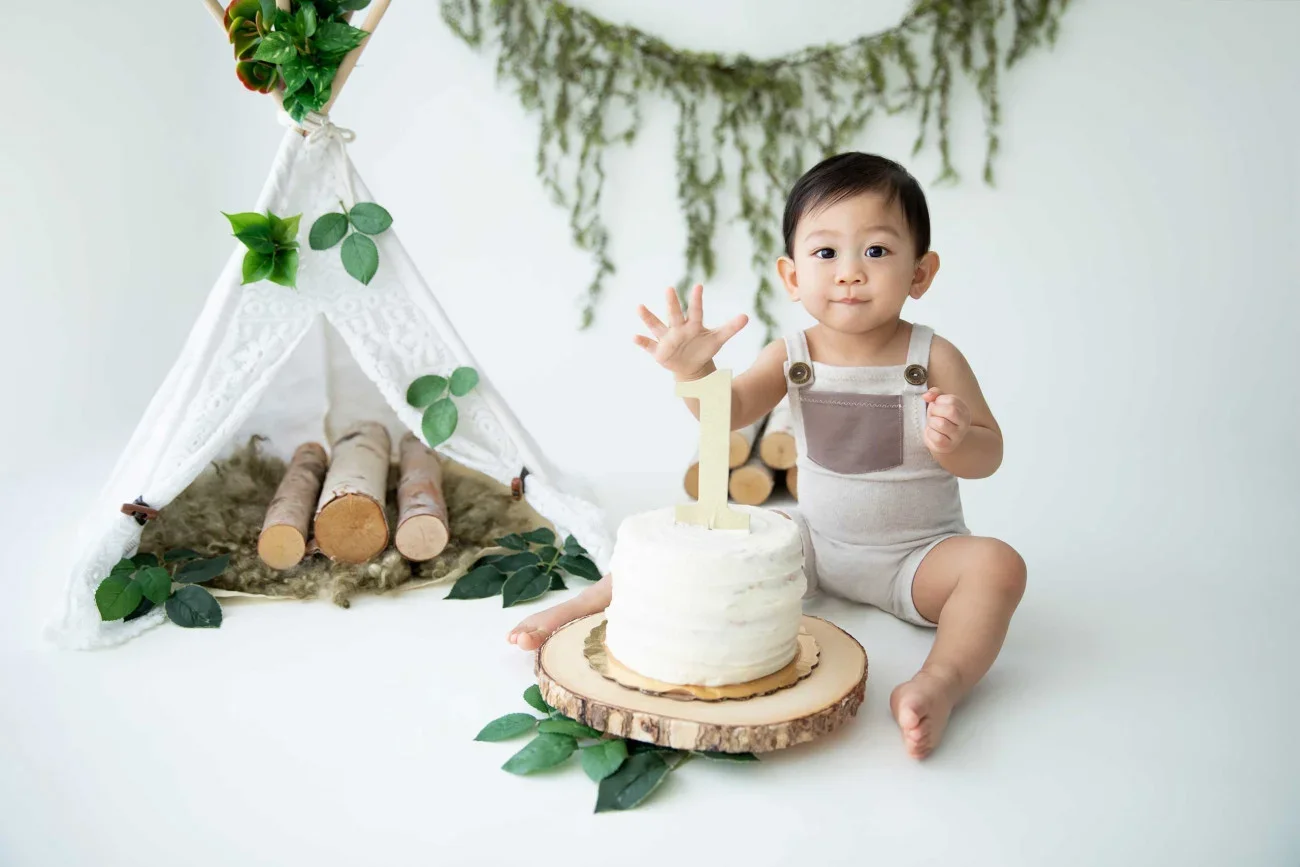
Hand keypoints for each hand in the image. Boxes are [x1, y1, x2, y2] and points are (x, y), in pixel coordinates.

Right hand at [633, 284, 747, 378]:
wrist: (691, 366)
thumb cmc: (703, 348)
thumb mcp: (718, 338)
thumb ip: (731, 328)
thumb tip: (746, 317)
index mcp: (692, 324)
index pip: (696, 311)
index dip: (697, 300)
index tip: (699, 286)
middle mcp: (677, 328)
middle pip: (674, 314)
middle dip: (672, 303)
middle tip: (670, 289)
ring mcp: (667, 339)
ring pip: (656, 326)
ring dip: (648, 317)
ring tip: (639, 307)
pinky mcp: (659, 351)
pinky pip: (649, 345)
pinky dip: (642, 342)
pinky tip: (634, 337)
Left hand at [921, 388, 970, 454]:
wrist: (944, 439)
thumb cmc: (941, 418)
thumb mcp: (940, 402)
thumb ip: (935, 393)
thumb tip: (926, 396)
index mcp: (964, 409)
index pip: (952, 400)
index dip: (939, 400)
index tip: (937, 404)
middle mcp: (964, 422)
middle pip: (951, 411)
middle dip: (935, 410)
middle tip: (933, 414)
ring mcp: (958, 435)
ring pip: (941, 424)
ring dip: (931, 422)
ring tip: (932, 423)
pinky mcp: (948, 445)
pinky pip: (937, 437)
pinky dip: (930, 433)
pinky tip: (932, 433)